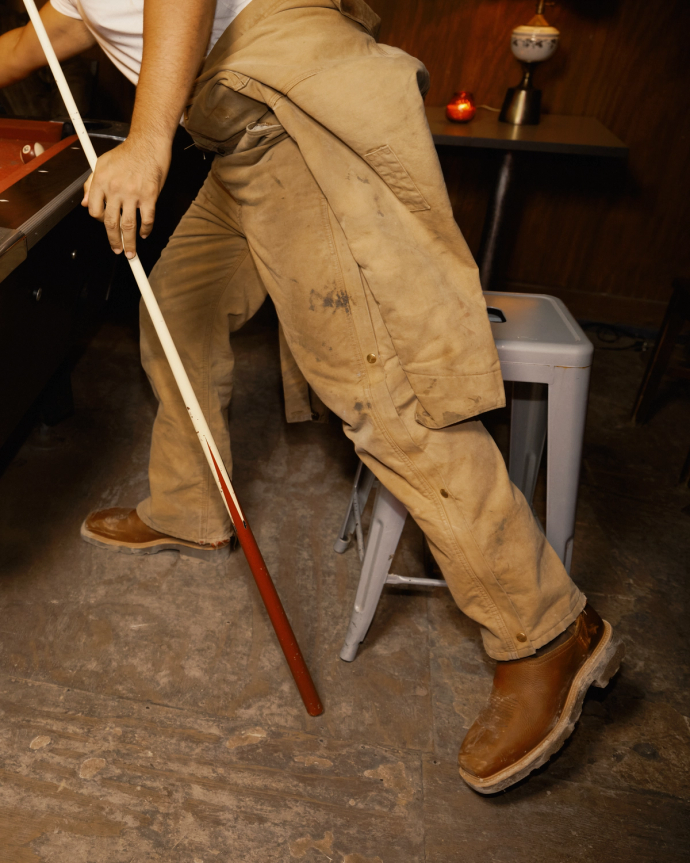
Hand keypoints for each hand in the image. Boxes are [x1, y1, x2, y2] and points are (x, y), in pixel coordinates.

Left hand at [82, 136, 170, 257]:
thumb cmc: (127, 153)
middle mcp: (114, 189)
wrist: (148, 143)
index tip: (107, 226)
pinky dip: (146, 230)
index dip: (100, 221)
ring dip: (130, 243)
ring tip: (131, 252)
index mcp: (100, 181)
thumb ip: (91, 184)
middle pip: (111, 223)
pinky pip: (147, 219)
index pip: (93, 210)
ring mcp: (133, 193)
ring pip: (129, 226)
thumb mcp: (102, 164)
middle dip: (114, 241)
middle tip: (118, 250)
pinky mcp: (150, 195)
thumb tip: (84, 203)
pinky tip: (145, 234)